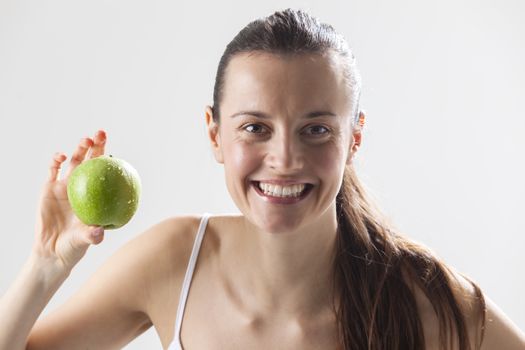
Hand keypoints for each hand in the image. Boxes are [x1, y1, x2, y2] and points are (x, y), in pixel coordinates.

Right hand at [32, 130, 107, 271]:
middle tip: (101, 134)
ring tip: (85, 141)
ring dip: (79, 149)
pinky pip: (53, 170)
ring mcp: (65, 186)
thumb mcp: (84, 241)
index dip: (110, 161)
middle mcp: (82, 187)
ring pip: (74, 162)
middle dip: (96, 146)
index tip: (115, 152)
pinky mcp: (48, 188)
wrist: (52, 251)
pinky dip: (56, 160)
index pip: (104, 174)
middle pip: (90, 162)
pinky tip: (62, 156)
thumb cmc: (74, 247)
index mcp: (95, 196)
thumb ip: (92, 236)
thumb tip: (100, 232)